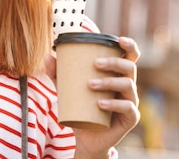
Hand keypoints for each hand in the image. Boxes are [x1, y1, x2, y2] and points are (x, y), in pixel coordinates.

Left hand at [45, 37, 140, 158]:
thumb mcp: (67, 90)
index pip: (130, 57)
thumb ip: (57, 74)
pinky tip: (100, 103)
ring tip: (90, 84)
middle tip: (95, 63)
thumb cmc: (80, 108)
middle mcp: (127, 86)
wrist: (85, 138)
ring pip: (128, 85)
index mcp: (117, 74)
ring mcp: (131, 101)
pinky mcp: (130, 118)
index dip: (129, 46)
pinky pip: (127, 107)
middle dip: (114, 62)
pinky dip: (114, 103)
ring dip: (109, 82)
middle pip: (129, 67)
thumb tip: (47, 55)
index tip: (118, 40)